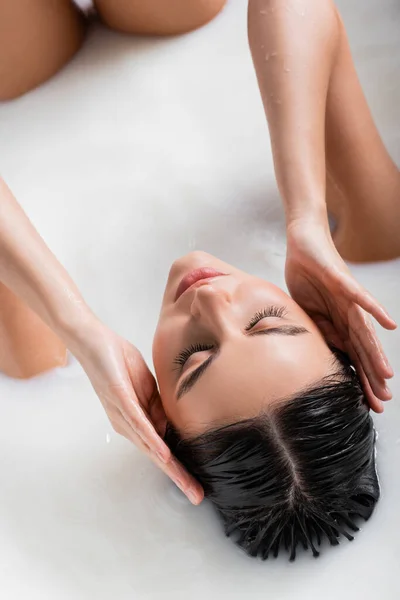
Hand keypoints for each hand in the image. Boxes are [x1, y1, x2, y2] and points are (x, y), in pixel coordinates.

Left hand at [73, 321, 203, 504]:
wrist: (95, 342)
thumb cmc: (119, 362)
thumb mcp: (147, 387)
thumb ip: (157, 407)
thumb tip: (170, 426)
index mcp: (136, 421)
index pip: (160, 450)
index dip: (177, 469)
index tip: (195, 487)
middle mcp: (128, 424)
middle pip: (156, 456)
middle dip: (177, 476)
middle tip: (196, 494)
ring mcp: (123, 414)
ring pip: (149, 446)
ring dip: (168, 465)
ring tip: (185, 482)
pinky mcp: (120, 400)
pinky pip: (138, 424)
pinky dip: (152, 440)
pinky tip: (164, 453)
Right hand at [285, 218, 395, 412]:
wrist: (303, 241)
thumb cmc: (306, 274)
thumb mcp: (308, 310)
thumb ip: (321, 329)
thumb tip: (335, 351)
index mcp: (338, 320)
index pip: (352, 354)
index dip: (360, 378)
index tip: (367, 403)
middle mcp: (349, 312)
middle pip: (363, 348)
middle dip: (372, 375)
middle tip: (383, 400)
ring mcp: (348, 297)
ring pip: (364, 330)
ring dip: (376, 352)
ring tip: (386, 375)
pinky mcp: (343, 280)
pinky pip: (360, 297)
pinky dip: (374, 310)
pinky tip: (389, 324)